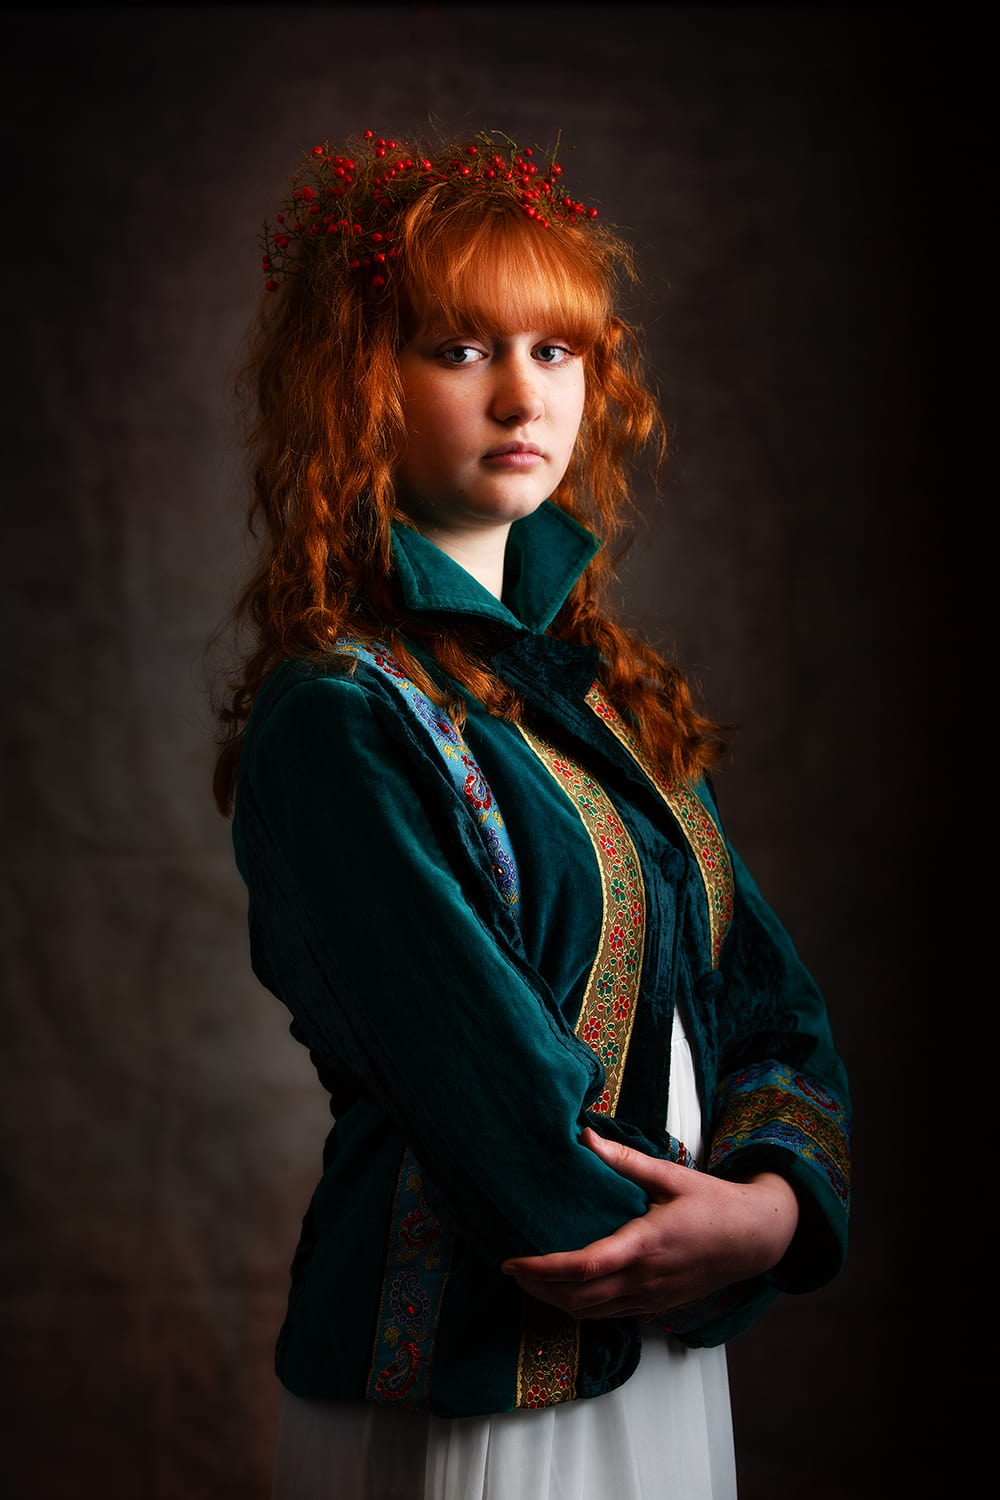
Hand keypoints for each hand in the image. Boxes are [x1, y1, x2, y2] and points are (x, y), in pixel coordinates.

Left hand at [501, 1127, 798, 1321]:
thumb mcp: (670, 1175)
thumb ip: (624, 1160)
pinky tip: (566, 1291)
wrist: (754, 1238)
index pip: (583, 1267)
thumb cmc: (713, 1203)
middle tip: (512, 1270)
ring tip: (530, 1280)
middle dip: (538, 1287)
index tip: (512, 1261)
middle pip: (577, 1298)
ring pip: (590, 1314)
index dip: (542, 1269)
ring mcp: (650, 1299)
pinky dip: (580, 1308)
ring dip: (554, 1301)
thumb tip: (585, 1135)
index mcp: (645, 1244)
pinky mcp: (656, 1308)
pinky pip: (608, 1317)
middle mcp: (644, 1279)